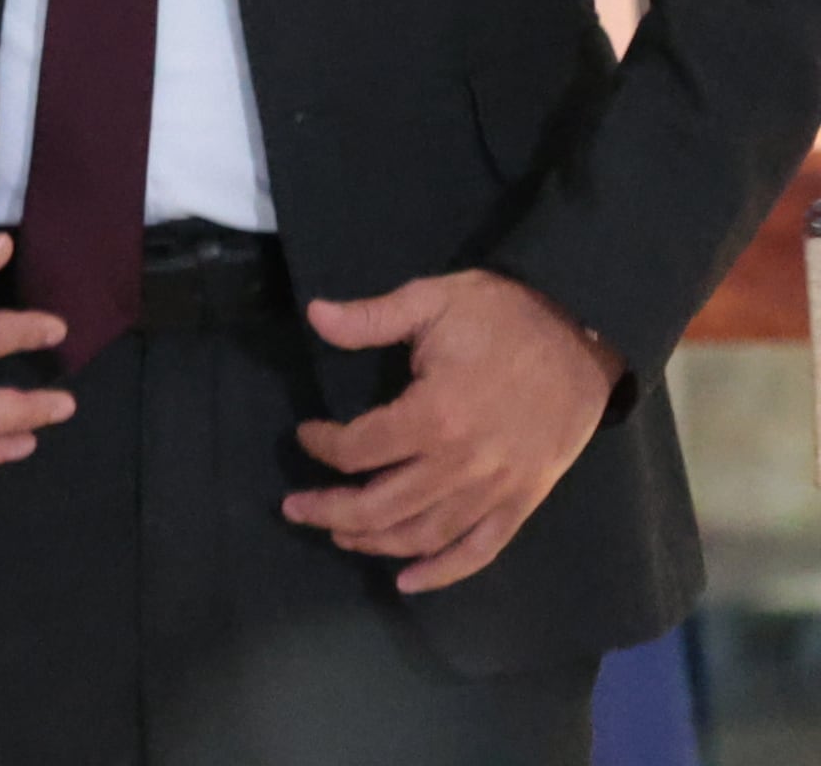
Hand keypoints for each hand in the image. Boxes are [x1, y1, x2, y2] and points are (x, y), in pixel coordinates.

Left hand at [283, 271, 621, 592]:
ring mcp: (497, 488)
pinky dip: (443, 572)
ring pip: (425, 534)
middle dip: (331, 511)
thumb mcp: (432, 300)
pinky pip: (481, 550)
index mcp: (435, 414)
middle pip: (382, 504)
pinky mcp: (524, 501)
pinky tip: (409, 581)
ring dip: (376, 542)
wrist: (585, 335)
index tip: (307, 433)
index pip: (359, 448)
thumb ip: (371, 316)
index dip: (323, 445)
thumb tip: (313, 316)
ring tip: (340, 535)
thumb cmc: (505, 315)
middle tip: (295, 509)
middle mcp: (462, 464)